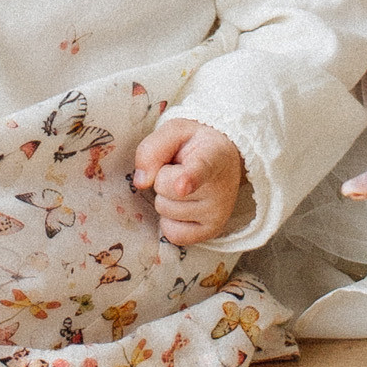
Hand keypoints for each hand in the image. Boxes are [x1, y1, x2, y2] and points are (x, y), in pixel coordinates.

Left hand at [132, 116, 245, 246]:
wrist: (225, 159)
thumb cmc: (195, 145)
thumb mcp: (173, 132)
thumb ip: (152, 149)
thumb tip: (141, 183)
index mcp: (213, 156)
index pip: (200, 168)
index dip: (190, 178)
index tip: (182, 187)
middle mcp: (220, 188)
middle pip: (164, 187)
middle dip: (163, 177)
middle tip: (181, 170)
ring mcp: (217, 213)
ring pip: (164, 209)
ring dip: (166, 197)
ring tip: (186, 187)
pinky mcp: (212, 232)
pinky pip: (173, 234)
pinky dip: (169, 221)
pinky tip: (184, 206)